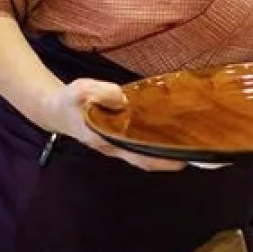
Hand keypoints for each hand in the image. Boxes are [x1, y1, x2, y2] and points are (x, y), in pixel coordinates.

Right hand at [40, 78, 184, 172]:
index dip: (161, 160)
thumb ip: (101, 92)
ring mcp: (118, 143)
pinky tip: (171, 129)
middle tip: (197, 148)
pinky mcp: (119, 136)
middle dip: (170, 156)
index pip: (139, 156)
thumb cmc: (69, 102)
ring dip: (165, 148)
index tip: (184, 160)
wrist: (55, 110)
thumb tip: (122, 98)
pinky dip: (155, 138)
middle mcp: (116, 146)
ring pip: (145, 151)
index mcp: (107, 140)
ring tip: (190, 138)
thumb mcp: (81, 90)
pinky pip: (141, 141)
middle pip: (147, 158)